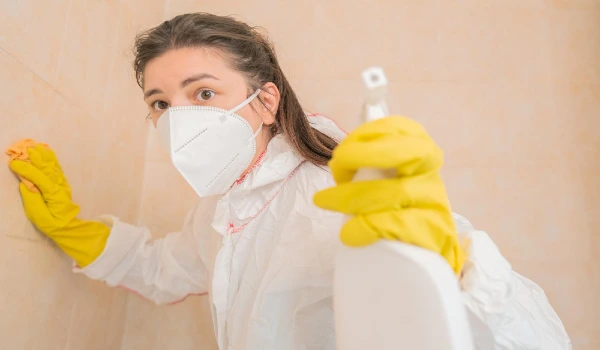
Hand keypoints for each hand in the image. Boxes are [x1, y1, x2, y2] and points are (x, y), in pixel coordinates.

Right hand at [7, 140, 108, 266]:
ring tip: (35, 145)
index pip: (39, 178)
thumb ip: (31, 198)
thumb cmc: (50, 222)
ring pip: (53, 166)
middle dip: (36, 157)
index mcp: (53, 194)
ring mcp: (62, 183)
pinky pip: (56, 168)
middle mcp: (59, 186)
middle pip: (47, 168)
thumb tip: (26, 183)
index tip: (13, 163)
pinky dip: (51, 158)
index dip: (26, 170)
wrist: (66, 225)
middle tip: (25, 148)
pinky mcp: (62, 182)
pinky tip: (47, 151)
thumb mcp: (38, 215)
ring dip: (44, 155)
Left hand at [314, 117, 465, 273]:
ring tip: (325, 201)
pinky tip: (349, 233)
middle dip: (364, 154)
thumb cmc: (398, 216)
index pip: (406, 130)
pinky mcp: (432, 236)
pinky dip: (368, 226)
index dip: (374, 131)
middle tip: (336, 168)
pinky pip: (398, 225)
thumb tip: (340, 158)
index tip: (346, 146)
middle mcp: (431, 178)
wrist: (427, 264)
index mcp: (421, 159)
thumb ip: (371, 167)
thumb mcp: (388, 184)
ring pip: (396, 192)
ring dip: (352, 195)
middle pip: (407, 154)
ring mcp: (434, 206)